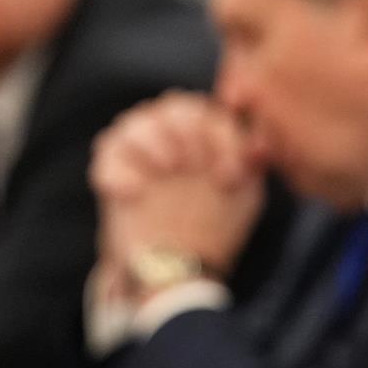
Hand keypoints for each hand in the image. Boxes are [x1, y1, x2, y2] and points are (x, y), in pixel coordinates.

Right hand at [92, 95, 263, 280]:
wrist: (177, 261)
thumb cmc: (215, 221)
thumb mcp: (245, 195)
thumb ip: (254, 165)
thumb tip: (259, 144)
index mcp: (207, 129)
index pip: (214, 114)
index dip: (224, 140)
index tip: (230, 179)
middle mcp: (171, 129)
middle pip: (175, 106)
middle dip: (187, 132)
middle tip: (194, 166)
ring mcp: (138, 147)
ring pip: (135, 123)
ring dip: (152, 141)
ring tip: (168, 168)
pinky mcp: (110, 170)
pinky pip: (107, 153)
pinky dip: (118, 170)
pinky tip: (135, 193)